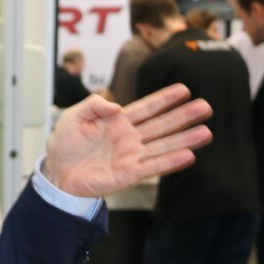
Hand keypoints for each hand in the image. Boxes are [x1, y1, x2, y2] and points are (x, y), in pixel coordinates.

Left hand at [41, 85, 211, 197]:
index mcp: (118, 122)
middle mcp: (129, 138)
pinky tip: (188, 156)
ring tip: (206, 132)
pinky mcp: (128, 174)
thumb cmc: (64, 146)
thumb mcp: (73, 117)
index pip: (146, 108)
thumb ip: (93, 105)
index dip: (164, 99)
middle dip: (183, 116)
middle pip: (161, 125)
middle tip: (206, 107)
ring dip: (185, 140)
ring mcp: (131, 156)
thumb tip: (116, 105)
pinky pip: (152, 167)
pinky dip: (170, 162)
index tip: (184, 89)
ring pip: (163, 146)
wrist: (56, 174)